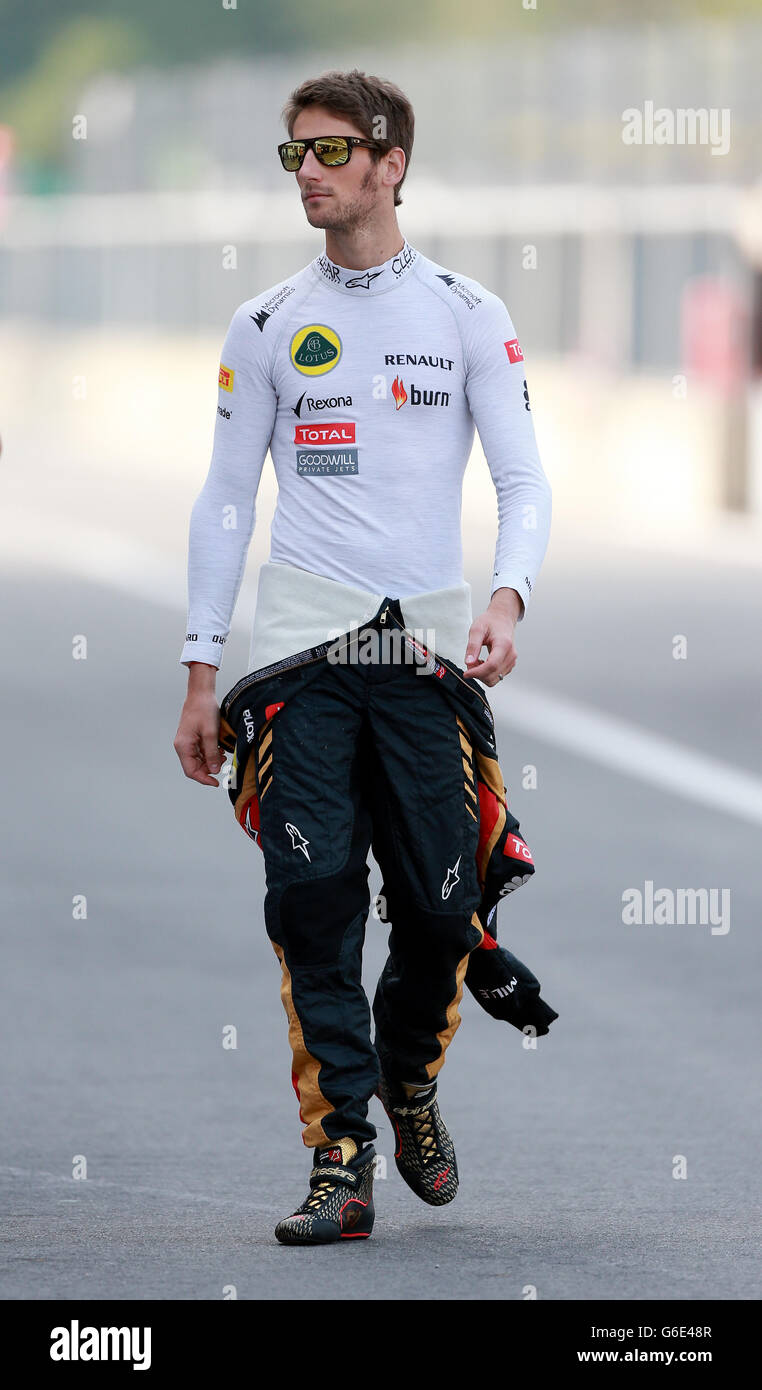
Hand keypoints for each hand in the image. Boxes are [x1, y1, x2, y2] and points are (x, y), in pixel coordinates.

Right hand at [174, 665, 222, 785]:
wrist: (201, 693)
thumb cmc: (203, 709)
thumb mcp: (211, 733)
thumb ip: (212, 753)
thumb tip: (215, 770)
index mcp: (183, 746)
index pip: (191, 771)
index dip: (204, 779)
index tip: (216, 782)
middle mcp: (182, 745)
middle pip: (194, 767)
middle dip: (209, 769)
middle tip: (223, 765)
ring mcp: (187, 742)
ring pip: (198, 760)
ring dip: (211, 761)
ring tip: (222, 756)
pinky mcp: (192, 738)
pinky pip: (200, 752)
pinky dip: (210, 754)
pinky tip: (219, 750)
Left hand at [462, 588, 520, 685]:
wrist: (502, 619)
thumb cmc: (491, 622)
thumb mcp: (477, 629)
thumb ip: (472, 646)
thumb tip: (469, 662)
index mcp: (504, 644)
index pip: (491, 665)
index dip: (477, 672)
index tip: (466, 673)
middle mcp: (510, 655)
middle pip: (493, 675)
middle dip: (478, 673)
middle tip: (469, 662)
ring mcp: (511, 661)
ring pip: (494, 679)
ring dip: (482, 674)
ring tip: (476, 661)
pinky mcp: (509, 665)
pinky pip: (497, 677)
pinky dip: (486, 674)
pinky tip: (482, 663)